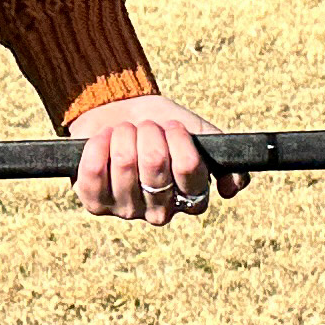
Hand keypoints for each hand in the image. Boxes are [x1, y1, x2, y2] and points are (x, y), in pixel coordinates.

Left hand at [65, 96, 242, 227]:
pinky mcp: (96, 205)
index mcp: (191, 197)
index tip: (172, 126)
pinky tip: (104, 139)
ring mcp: (127, 211)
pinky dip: (97, 145)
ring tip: (125, 133)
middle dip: (148, 132)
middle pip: (155, 163)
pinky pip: (93, 171)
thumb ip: (223, 156)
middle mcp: (161, 212)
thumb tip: (232, 188)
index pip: (189, 168)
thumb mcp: (198, 133)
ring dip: (123, 135)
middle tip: (145, 128)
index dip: (178, 139)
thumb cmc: (160, 124)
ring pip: (124, 162)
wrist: (119, 112)